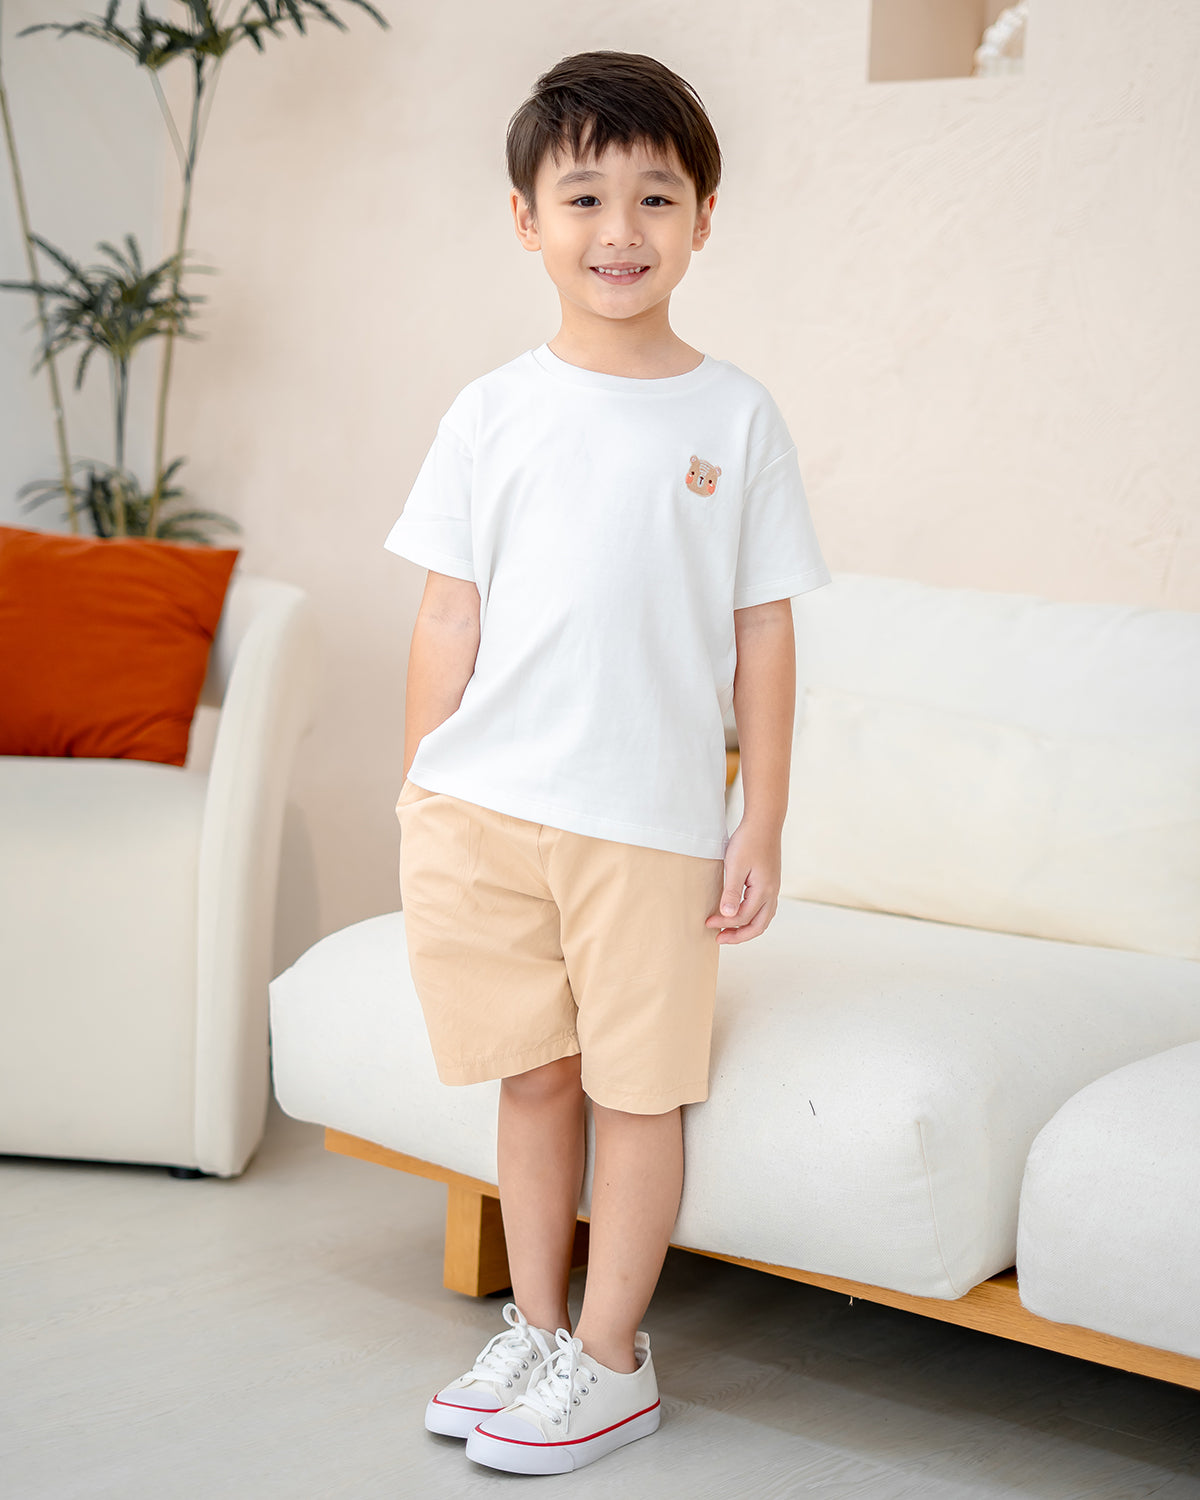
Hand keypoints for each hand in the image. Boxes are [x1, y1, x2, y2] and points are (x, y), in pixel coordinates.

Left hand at [705, 819, 780, 944]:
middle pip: (758, 926)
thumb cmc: (748, 841)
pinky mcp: (770, 883)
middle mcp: (772, 893)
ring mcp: (773, 888)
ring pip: (763, 919)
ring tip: (728, 931)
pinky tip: (739, 914)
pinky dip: (752, 918)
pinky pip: (764, 909)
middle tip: (718, 939)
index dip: (725, 923)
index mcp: (764, 890)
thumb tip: (728, 915)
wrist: (764, 822)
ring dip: (746, 928)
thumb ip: (731, 892)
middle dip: (738, 935)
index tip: (707, 922)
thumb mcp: (735, 866)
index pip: (743, 917)